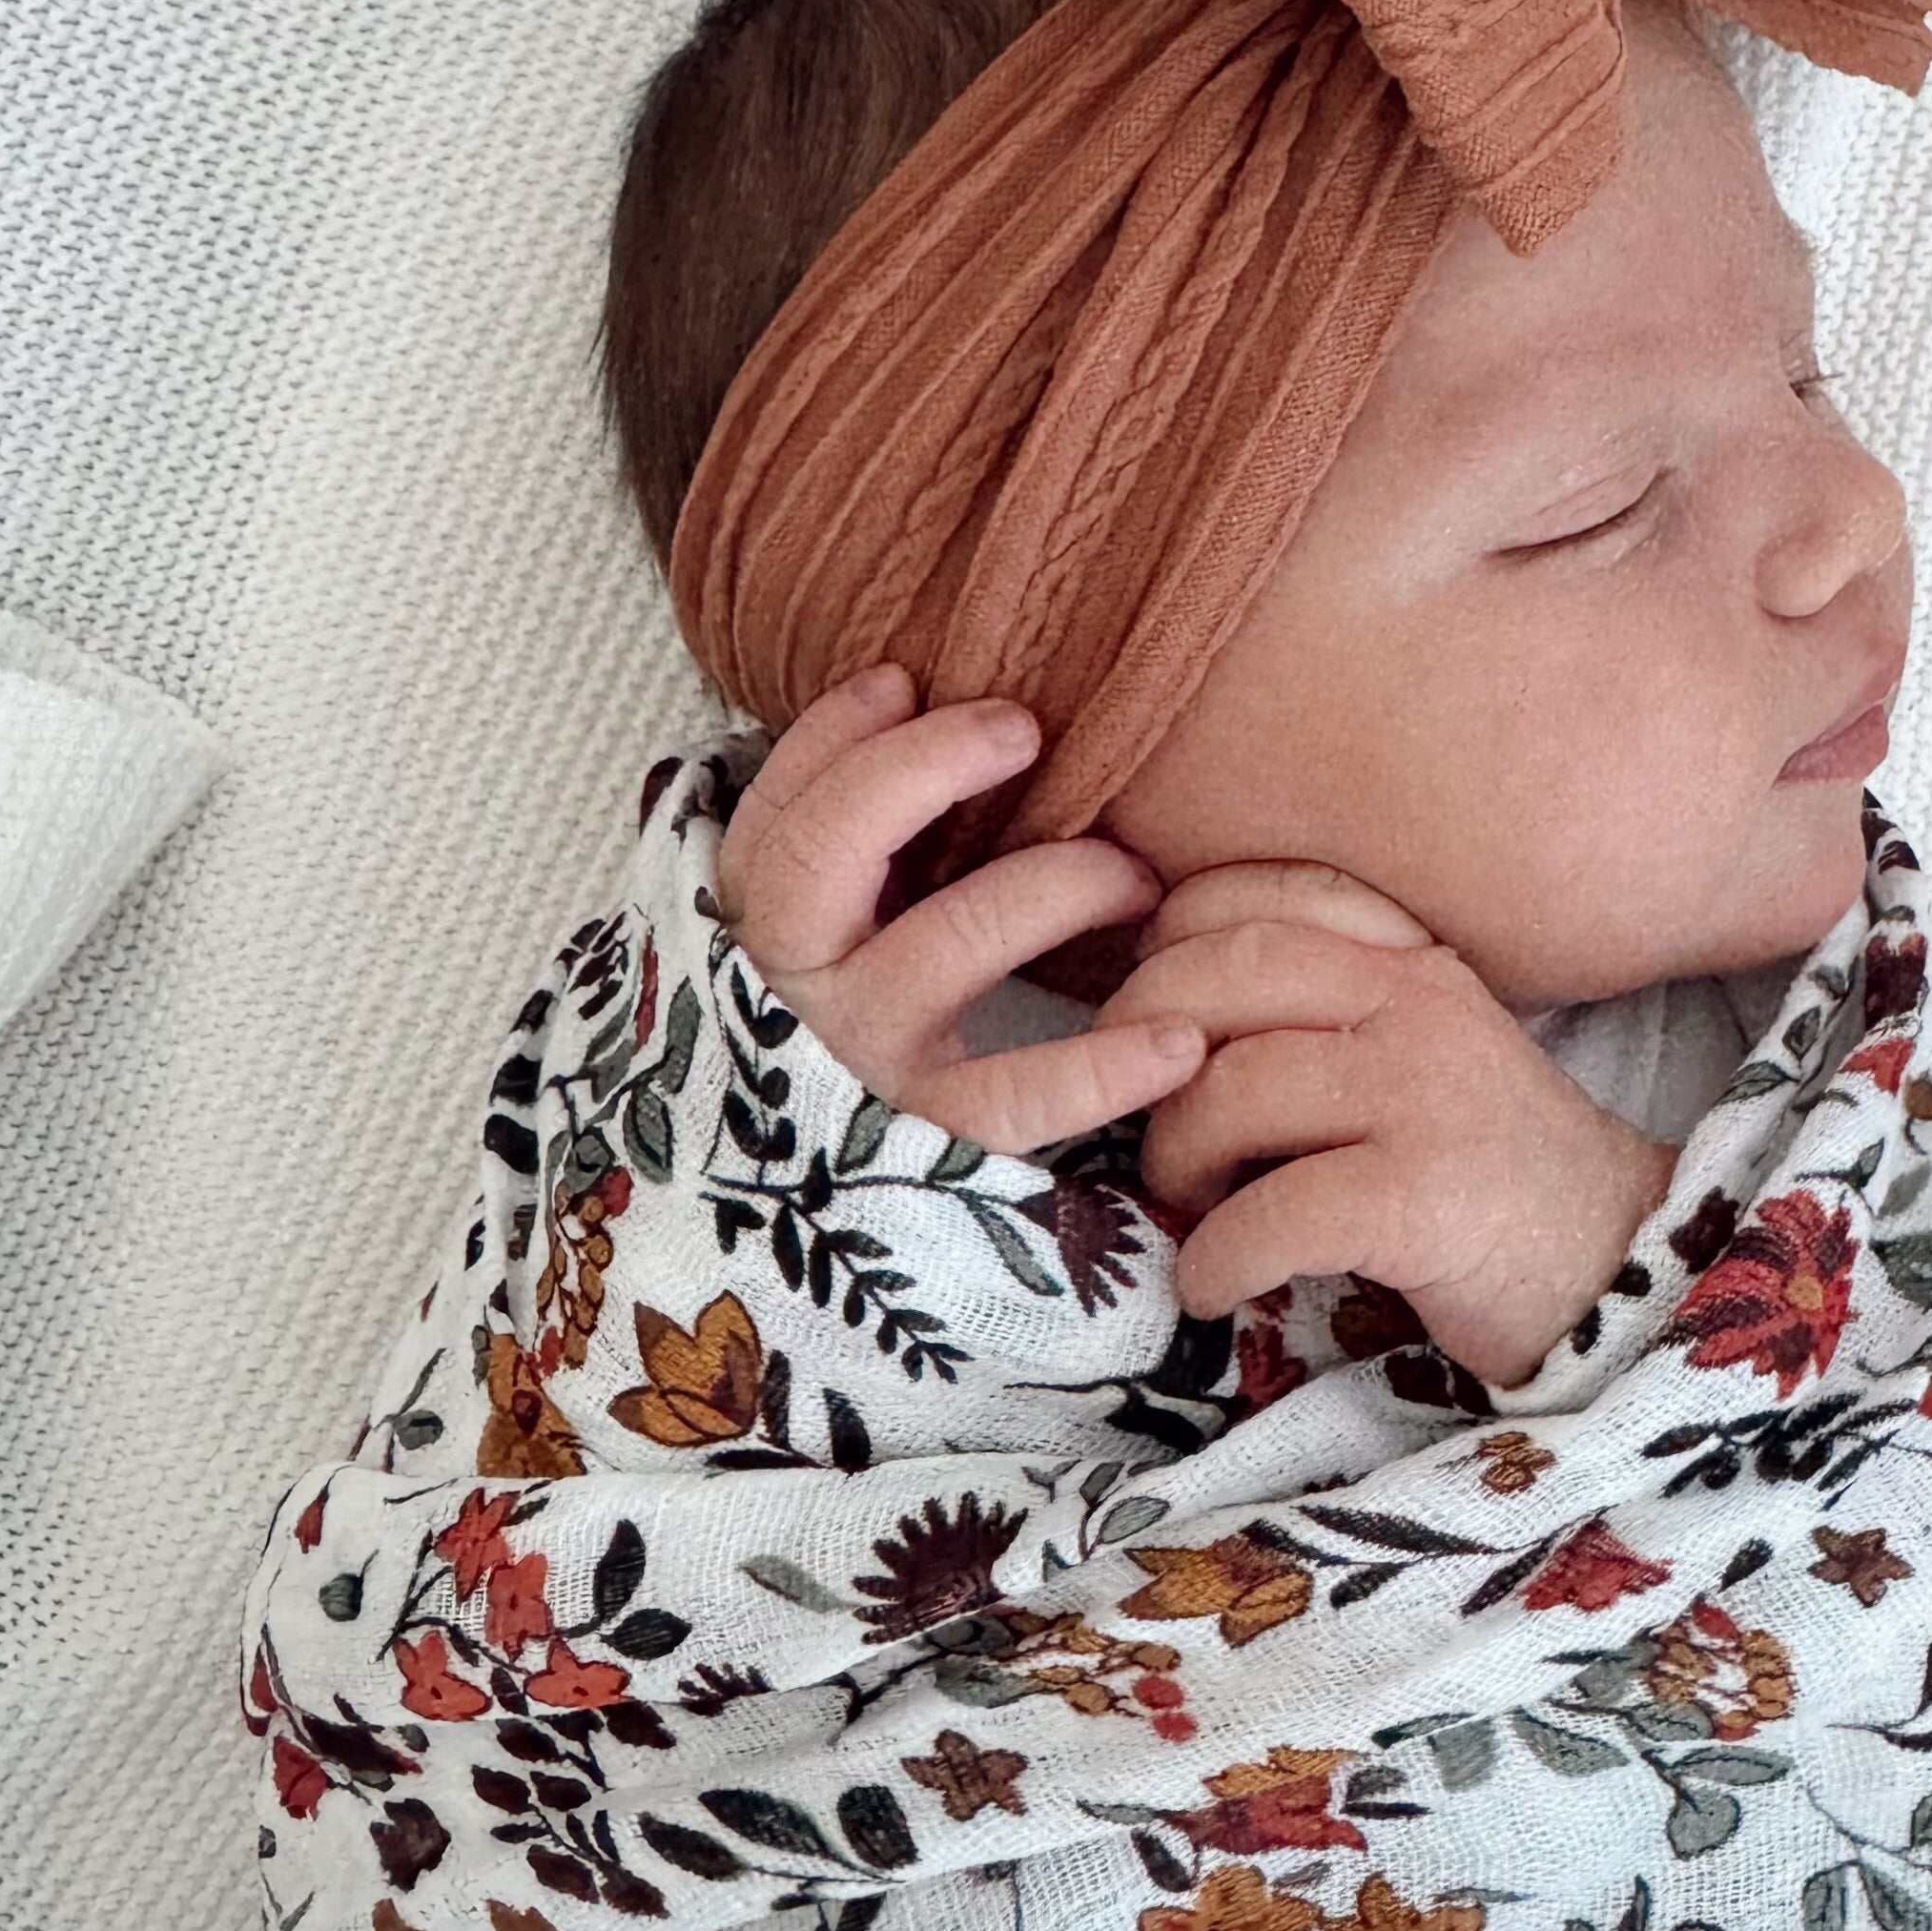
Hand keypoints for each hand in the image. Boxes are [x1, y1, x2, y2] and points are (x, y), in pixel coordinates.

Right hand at [711, 664, 1207, 1154]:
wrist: (791, 1251)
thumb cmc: (845, 1052)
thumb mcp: (819, 948)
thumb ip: (842, 858)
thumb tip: (899, 714)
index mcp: (751, 942)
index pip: (770, 816)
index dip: (830, 737)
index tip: (903, 679)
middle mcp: (788, 1001)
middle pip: (821, 860)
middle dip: (919, 772)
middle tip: (1021, 728)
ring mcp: (854, 1075)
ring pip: (938, 950)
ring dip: (1051, 885)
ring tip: (1137, 872)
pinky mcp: (925, 1158)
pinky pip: (1012, 1104)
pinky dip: (1102, 1068)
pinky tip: (1180, 1041)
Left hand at [1099, 862, 1682, 1390]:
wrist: (1618, 1268)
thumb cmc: (1491, 1169)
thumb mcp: (1428, 1050)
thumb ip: (1335, 1009)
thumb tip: (1173, 1008)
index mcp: (1413, 963)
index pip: (1264, 895)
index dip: (1175, 937)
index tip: (1151, 1008)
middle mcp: (1419, 1009)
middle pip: (1222, 978)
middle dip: (1145, 1045)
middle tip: (1136, 1115)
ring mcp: (1425, 1100)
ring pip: (1232, 1092)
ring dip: (1174, 1157)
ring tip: (1187, 1201)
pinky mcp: (1423, 1202)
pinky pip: (1272, 1216)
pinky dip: (1217, 1258)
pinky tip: (1215, 1285)